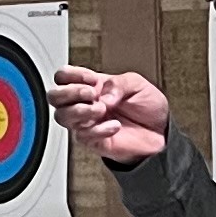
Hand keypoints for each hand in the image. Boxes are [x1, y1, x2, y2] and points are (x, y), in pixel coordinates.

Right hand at [51, 66, 171, 165]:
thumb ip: (117, 83)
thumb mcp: (136, 84)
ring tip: (102, 110)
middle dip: (70, 92)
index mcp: (92, 86)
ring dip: (80, 111)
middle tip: (91, 94)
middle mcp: (85, 104)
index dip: (72, 75)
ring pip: (62, 117)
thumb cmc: (148, 108)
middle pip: (54, 96)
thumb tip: (102, 95)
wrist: (161, 133)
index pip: (63, 76)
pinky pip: (82, 136)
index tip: (93, 80)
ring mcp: (87, 123)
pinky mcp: (94, 141)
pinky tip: (114, 126)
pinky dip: (98, 129)